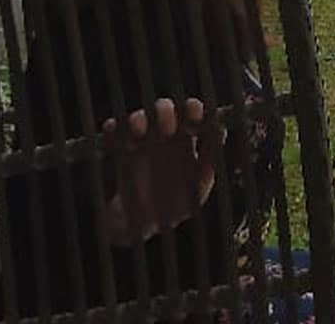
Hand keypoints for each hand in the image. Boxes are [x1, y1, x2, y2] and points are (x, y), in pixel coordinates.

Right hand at [100, 97, 220, 244]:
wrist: (145, 225)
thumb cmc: (178, 202)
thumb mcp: (198, 186)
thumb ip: (209, 161)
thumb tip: (220, 131)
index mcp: (186, 139)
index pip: (190, 114)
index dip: (193, 110)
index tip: (195, 117)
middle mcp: (163, 134)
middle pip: (164, 109)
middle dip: (165, 112)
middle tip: (167, 128)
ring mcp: (141, 140)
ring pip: (139, 117)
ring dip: (139, 119)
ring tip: (139, 131)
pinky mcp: (120, 149)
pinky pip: (113, 132)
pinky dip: (113, 129)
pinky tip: (118, 138)